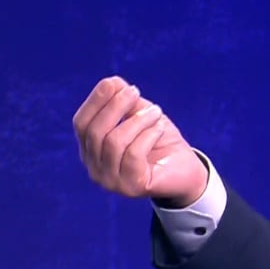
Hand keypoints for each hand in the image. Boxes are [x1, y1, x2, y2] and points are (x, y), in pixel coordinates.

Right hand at [73, 76, 207, 206]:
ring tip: (156, 112)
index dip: (95, 101)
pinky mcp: (131, 187)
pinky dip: (148, 135)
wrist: (187, 170)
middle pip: (94, 132)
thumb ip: (125, 102)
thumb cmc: (160, 141)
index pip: (81, 124)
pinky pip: (133, 154)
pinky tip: (159, 129)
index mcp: (91, 150)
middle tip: (136, 91)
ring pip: (114, 142)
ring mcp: (111, 181)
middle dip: (115, 106)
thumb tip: (111, 82)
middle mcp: (95, 168)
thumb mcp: (141, 116)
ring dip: (137, 121)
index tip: (115, 83)